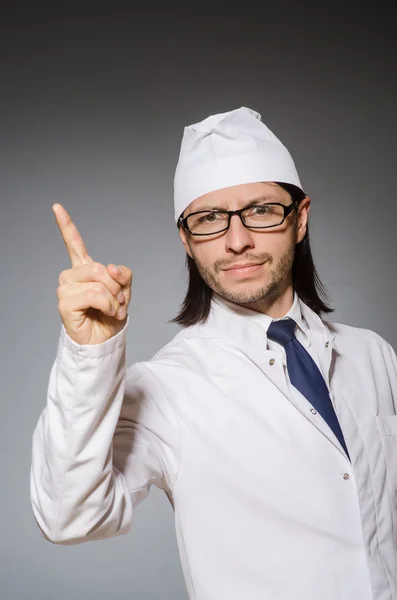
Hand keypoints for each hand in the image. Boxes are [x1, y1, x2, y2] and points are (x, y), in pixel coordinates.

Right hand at [53, 203, 131, 344]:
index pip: (74, 243)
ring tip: (113, 310)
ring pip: (98, 282)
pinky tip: (107, 313)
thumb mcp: (124, 290)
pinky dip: (107, 305)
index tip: (56, 207)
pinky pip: (94, 295)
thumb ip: (122, 274)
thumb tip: (109, 267)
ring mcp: (65, 289)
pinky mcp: (64, 303)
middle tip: (119, 302)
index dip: (65, 225)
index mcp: (84, 269)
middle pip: (99, 267)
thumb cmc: (111, 315)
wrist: (105, 340)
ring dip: (113, 298)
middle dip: (116, 286)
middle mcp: (71, 276)